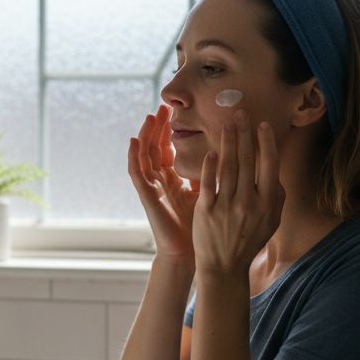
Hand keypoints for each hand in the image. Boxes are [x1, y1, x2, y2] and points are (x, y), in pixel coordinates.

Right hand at [127, 104, 199, 264]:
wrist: (194, 252)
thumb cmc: (202, 227)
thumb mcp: (208, 193)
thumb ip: (210, 173)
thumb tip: (226, 152)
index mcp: (173, 180)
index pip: (168, 149)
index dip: (168, 131)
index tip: (174, 112)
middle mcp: (160, 182)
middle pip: (155, 148)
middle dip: (158, 127)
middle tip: (163, 107)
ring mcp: (152, 188)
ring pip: (144, 156)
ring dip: (145, 135)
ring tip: (149, 116)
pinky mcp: (147, 197)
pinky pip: (136, 173)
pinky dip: (133, 156)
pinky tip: (133, 141)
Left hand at [192, 110, 283, 276]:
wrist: (224, 266)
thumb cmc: (248, 240)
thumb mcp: (271, 221)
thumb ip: (275, 195)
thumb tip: (273, 167)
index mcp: (267, 204)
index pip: (269, 165)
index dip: (266, 142)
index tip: (262, 124)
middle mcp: (249, 203)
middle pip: (248, 161)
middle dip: (245, 133)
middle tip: (240, 112)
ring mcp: (227, 207)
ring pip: (228, 167)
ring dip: (228, 142)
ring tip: (227, 123)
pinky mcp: (206, 211)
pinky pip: (209, 183)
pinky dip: (210, 165)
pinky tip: (212, 151)